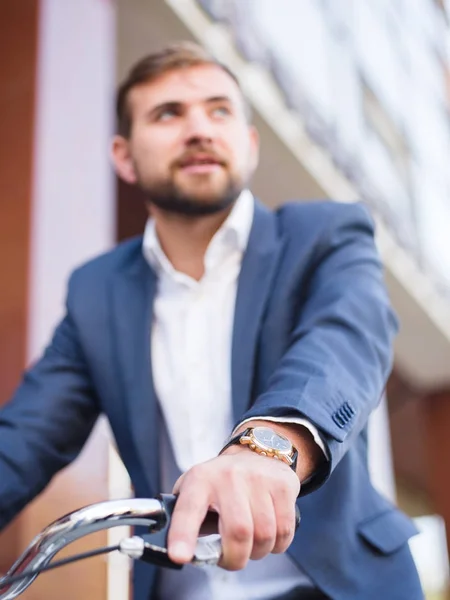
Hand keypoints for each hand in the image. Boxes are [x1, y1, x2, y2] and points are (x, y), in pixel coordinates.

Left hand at [167, 445, 299, 569]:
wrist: (255, 452)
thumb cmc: (221, 481)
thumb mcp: (195, 489)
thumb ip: (186, 519)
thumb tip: (183, 553)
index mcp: (200, 480)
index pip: (188, 509)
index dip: (183, 535)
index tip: (179, 556)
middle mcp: (228, 476)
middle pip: (238, 532)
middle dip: (235, 559)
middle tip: (232, 559)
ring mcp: (258, 479)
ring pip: (264, 536)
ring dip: (258, 552)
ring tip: (251, 544)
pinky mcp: (282, 485)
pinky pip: (284, 531)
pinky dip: (277, 545)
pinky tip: (270, 535)